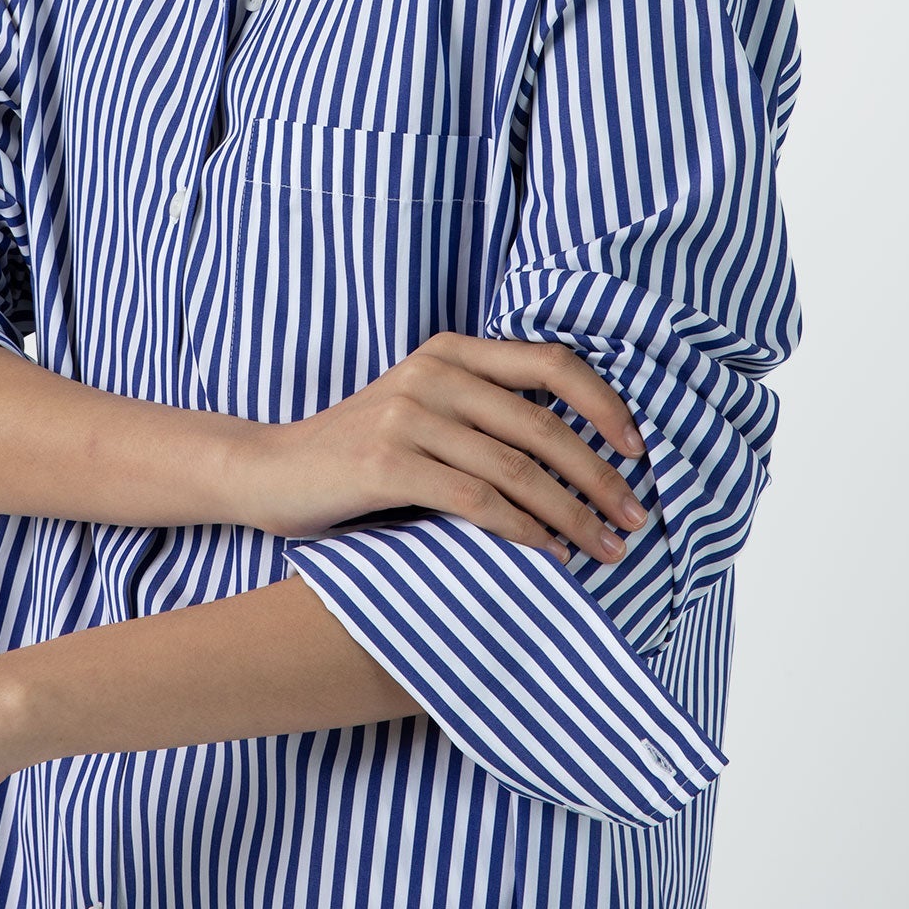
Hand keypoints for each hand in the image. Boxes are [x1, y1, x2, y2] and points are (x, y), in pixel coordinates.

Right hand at [237, 330, 652, 563]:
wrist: (270, 471)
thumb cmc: (360, 453)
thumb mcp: (425, 412)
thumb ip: (486, 415)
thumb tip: (579, 453)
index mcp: (451, 351)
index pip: (552, 363)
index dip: (604, 406)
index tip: (638, 451)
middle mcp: (433, 372)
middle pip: (544, 425)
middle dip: (600, 478)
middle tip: (634, 519)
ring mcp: (407, 415)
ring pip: (517, 469)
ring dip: (571, 516)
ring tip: (605, 550)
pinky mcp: (385, 463)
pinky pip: (475, 501)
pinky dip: (522, 532)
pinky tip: (549, 556)